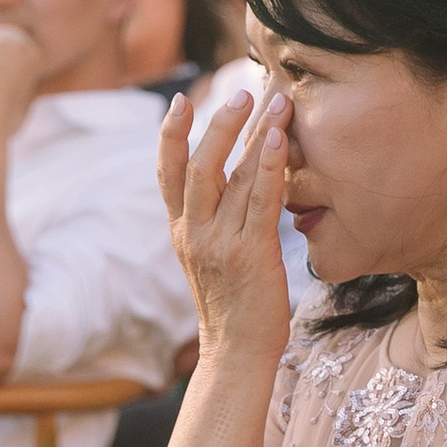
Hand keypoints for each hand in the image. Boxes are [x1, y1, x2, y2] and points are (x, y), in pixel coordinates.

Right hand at [159, 82, 293, 370]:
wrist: (237, 354)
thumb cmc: (234, 307)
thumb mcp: (211, 260)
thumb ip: (214, 224)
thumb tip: (233, 187)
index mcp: (182, 232)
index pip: (167, 174)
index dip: (170, 135)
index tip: (180, 101)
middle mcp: (195, 233)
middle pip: (198, 165)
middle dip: (218, 124)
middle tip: (240, 93)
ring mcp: (220, 243)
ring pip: (232, 176)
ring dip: (254, 134)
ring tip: (273, 101)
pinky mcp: (251, 253)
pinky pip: (259, 201)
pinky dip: (268, 167)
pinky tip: (279, 141)